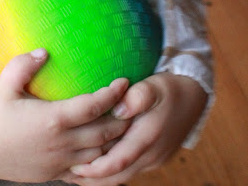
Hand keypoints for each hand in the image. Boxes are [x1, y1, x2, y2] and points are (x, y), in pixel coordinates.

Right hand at [0, 49, 129, 182]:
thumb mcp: (3, 85)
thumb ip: (24, 65)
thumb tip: (44, 51)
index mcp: (53, 119)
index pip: (94, 106)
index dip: (113, 93)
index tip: (125, 80)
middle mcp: (62, 143)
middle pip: (105, 132)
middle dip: (123, 118)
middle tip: (134, 102)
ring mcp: (60, 161)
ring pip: (100, 154)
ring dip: (115, 140)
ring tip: (125, 124)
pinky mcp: (55, 174)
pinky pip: (86, 171)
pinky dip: (100, 161)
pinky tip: (105, 151)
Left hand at [69, 73, 207, 185]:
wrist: (194, 95)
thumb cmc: (168, 87)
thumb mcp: (153, 85)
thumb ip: (137, 97)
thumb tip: (119, 109)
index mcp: (148, 137)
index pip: (119, 161)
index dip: (96, 169)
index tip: (75, 168)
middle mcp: (152, 153)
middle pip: (119, 175)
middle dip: (94, 179)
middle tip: (68, 174)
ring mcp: (155, 158)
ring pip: (125, 175)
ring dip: (103, 177)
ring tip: (77, 174)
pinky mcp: (155, 157)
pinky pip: (131, 169)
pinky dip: (114, 171)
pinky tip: (98, 165)